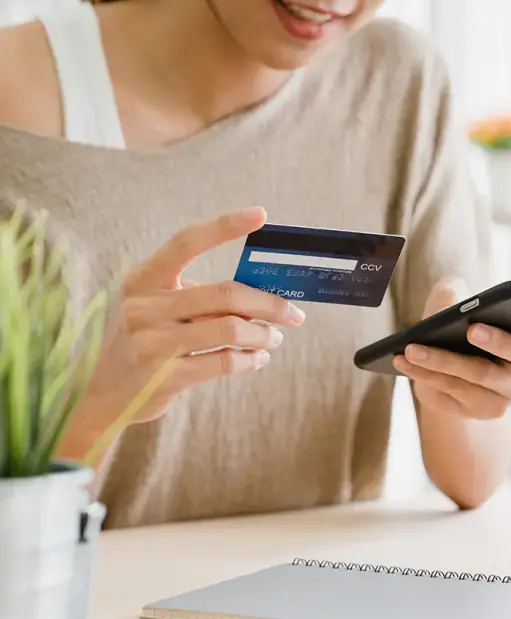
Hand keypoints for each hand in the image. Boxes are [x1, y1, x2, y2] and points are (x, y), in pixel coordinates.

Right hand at [71, 207, 304, 434]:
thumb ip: (195, 297)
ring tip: (273, 337)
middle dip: (270, 303)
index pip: (186, 242)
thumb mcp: (154, 308)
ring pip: (230, 328)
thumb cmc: (142, 341)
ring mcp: (152, 343)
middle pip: (225, 293)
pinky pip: (224, 362)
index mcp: (142, 279)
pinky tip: (258, 358)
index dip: (224, 225)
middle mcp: (144, 307)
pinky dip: (251, 359)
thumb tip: (260, 293)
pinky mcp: (165, 377)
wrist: (98, 394)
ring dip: (263, 334)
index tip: (260, 214)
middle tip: (294, 314)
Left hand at [393, 278, 510, 419]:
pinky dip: (425, 373)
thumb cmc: (460, 329)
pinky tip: (403, 360)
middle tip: (473, 329)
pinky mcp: (479, 411)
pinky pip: (451, 391)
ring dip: (442, 360)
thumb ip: (456, 294)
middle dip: (499, 341)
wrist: (449, 377)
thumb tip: (451, 297)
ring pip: (476, 376)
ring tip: (413, 347)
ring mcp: (505, 395)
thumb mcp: (457, 306)